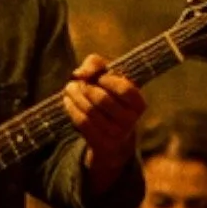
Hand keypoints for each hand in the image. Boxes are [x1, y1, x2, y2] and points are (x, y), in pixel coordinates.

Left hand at [64, 54, 145, 193]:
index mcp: (138, 104)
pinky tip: (68, 101)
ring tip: (70, 89)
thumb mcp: (107, 74)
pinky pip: (82, 123)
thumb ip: (95, 64)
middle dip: (85, 87)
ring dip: (75, 96)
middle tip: (77, 83)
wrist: (110, 132)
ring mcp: (116, 134)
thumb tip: (80, 74)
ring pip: (89, 111)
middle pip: (102, 99)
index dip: (108, 80)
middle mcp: (130, 121)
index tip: (99, 77)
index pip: (124, 90)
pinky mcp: (101, 143)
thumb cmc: (108, 94)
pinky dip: (72, 109)